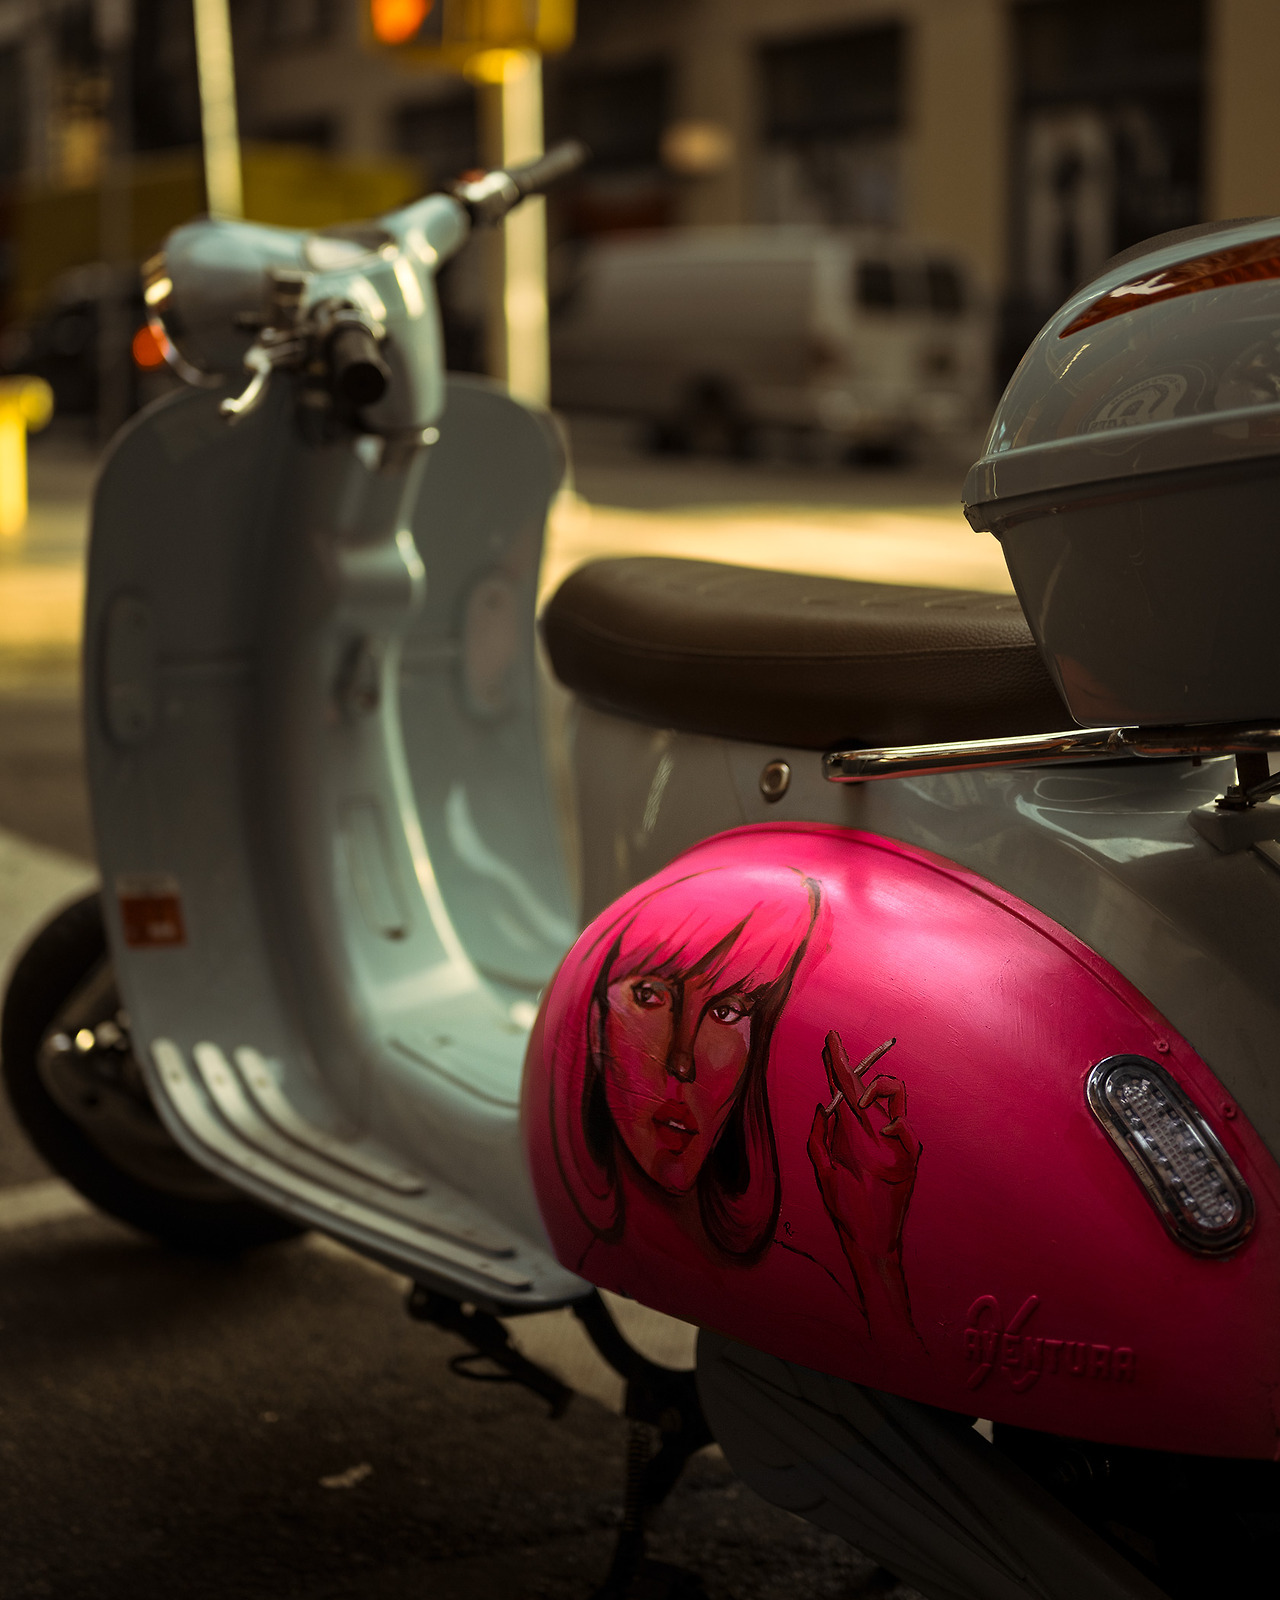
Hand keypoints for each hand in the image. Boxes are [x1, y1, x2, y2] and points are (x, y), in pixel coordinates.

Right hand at [807, 1031, 920, 1264]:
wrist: (878, 1243)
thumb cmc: (846, 1212)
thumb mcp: (823, 1175)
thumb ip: (819, 1137)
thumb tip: (824, 1106)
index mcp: (861, 1146)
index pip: (848, 1094)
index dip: (839, 1065)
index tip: (832, 1041)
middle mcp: (888, 1142)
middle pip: (867, 1089)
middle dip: (847, 1066)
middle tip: (833, 1044)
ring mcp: (905, 1146)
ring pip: (887, 1100)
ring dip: (867, 1096)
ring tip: (851, 1107)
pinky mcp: (914, 1153)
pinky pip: (896, 1121)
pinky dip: (880, 1118)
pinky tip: (868, 1135)